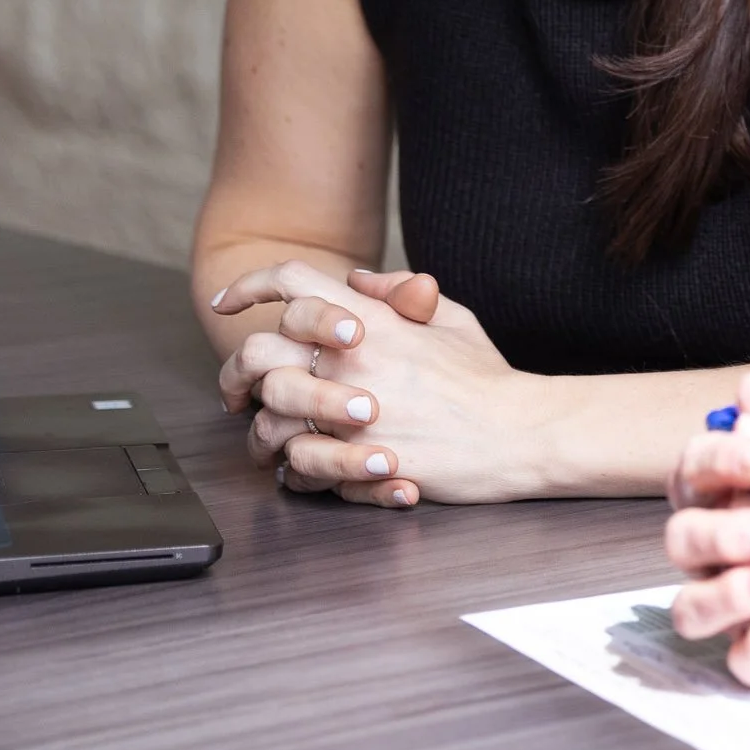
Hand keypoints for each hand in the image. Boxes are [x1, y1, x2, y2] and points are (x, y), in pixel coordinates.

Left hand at [214, 262, 548, 504]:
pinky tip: (304, 469)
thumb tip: (356, 279)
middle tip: (236, 391)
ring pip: (266, 419)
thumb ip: (400, 294)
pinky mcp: (355, 465)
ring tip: (274, 439)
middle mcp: (352, 362)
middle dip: (236, 373)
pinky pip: (294, 468)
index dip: (251, 284)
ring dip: (263, 430)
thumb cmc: (488, 380)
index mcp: (372, 321)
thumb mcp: (452, 319)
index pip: (294, 281)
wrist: (519, 433)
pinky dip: (293, 470)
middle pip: (257, 352)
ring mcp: (349, 416)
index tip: (230, 302)